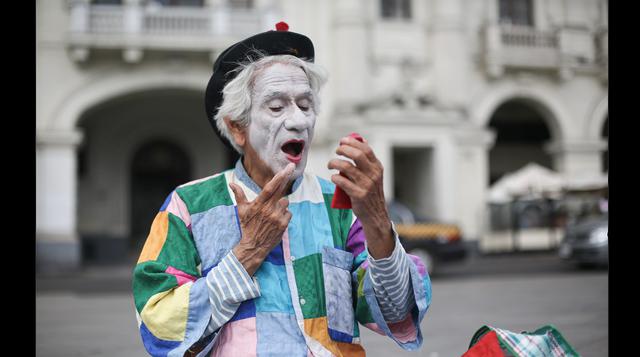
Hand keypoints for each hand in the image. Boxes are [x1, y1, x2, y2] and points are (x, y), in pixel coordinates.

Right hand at [231, 163, 294, 274]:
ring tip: (272, 212)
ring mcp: (277, 217)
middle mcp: (268, 209)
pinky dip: (284, 214)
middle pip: (281, 191)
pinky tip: (276, 220)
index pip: (270, 187)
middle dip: (286, 179)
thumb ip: (238, 195)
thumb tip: (231, 183)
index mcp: (258, 204)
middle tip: (290, 168)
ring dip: (281, 204)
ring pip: (285, 202)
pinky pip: (288, 213)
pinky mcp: (283, 224)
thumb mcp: (241, 210)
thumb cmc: (247, 226)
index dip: (280, 176)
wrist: (253, 246)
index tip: (288, 167)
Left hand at [327, 137, 394, 258]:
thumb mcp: (373, 175)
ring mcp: (366, 185)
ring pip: (347, 167)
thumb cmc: (370, 192)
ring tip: (330, 164)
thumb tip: (360, 140)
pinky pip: (342, 181)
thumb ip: (367, 160)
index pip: (366, 149)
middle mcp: (373, 175)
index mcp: (377, 168)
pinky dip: (335, 177)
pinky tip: (333, 177)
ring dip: (335, 163)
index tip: (342, 141)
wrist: (375, 215)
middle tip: (336, 151)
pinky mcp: (358, 195)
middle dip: (344, 150)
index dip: (353, 142)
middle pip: (357, 155)